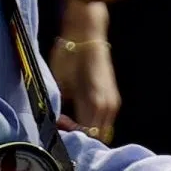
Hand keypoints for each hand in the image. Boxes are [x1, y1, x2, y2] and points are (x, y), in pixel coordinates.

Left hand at [49, 0, 119, 141]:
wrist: (87, 34)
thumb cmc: (69, 55)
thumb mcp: (58, 82)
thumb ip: (60, 106)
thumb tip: (58, 120)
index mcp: (94, 102)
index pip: (85, 133)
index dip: (70, 134)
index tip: (57, 122)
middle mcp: (107, 106)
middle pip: (96, 136)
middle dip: (79, 135)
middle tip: (62, 122)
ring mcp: (113, 102)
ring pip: (102, 130)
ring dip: (87, 130)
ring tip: (68, 118)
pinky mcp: (113, 97)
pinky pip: (104, 120)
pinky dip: (92, 122)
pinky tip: (78, 112)